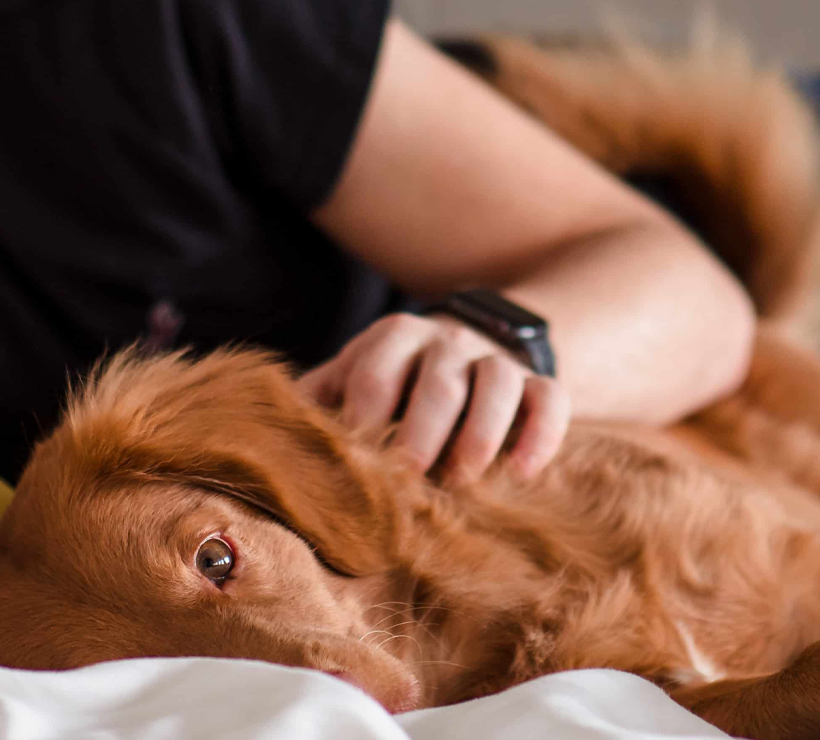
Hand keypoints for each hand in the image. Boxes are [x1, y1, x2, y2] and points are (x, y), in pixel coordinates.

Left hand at [297, 313, 567, 482]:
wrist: (469, 349)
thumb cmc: (394, 382)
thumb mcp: (352, 378)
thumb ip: (318, 403)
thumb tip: (269, 444)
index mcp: (393, 337)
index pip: (375, 371)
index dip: (364, 416)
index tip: (355, 459)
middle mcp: (448, 341)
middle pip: (440, 380)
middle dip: (422, 430)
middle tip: (408, 476)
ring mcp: (497, 359)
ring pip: (499, 382)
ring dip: (481, 433)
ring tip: (463, 479)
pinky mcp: (539, 382)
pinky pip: (550, 400)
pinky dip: (540, 436)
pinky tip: (520, 475)